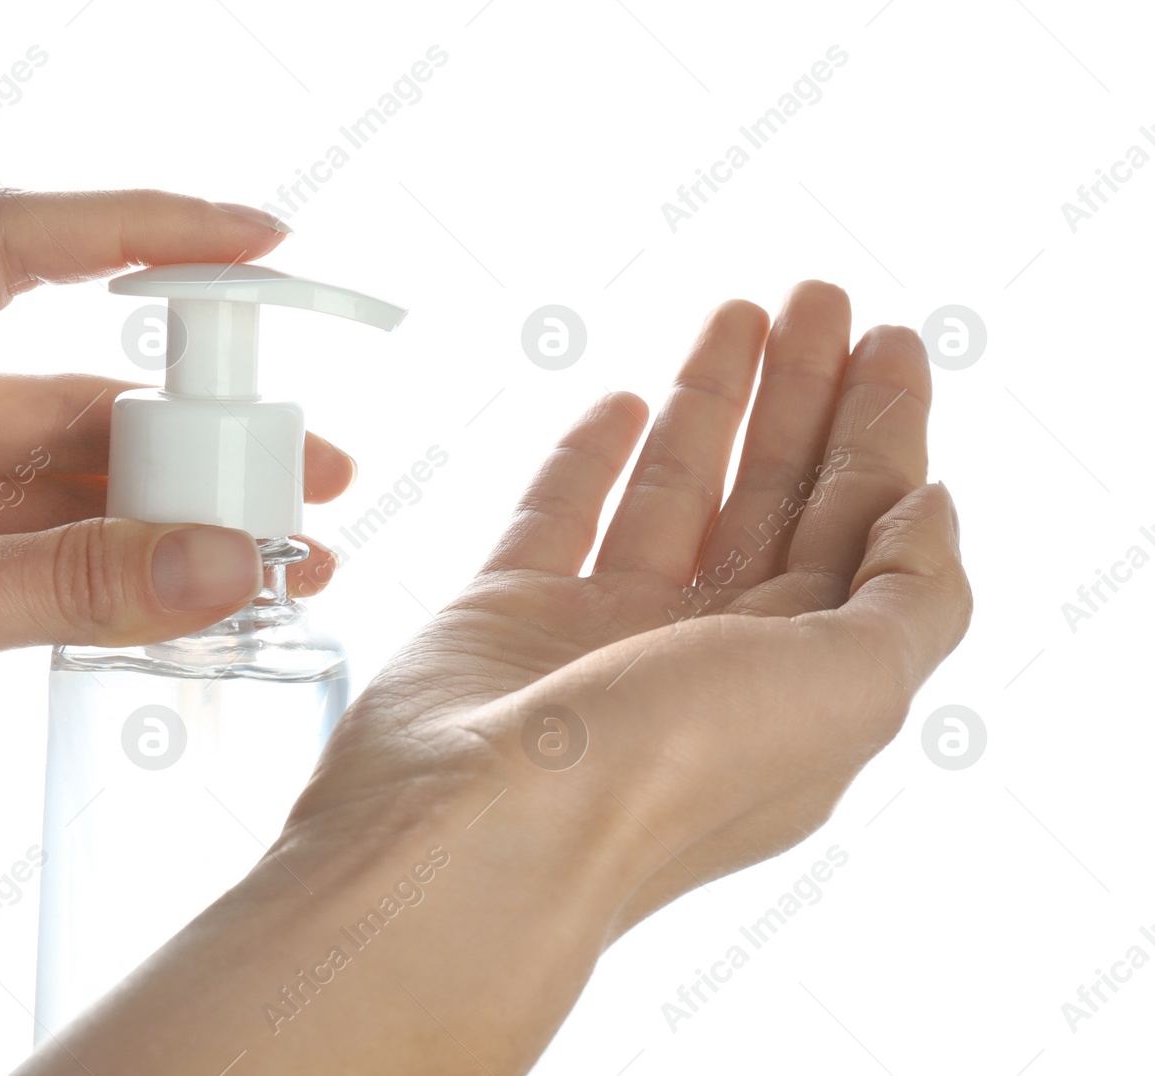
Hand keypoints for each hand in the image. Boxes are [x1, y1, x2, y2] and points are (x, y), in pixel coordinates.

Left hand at [0, 190, 350, 944]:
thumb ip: (64, 585)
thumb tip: (228, 560)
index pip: (6, 251)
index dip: (143, 231)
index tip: (257, 242)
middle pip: (60, 387)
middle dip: (190, 429)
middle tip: (304, 467)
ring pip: (60, 481)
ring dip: (166, 513)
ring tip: (281, 552)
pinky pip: (39, 551)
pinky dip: (117, 572)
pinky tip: (195, 595)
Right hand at [34, 283, 971, 1072]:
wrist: (484, 830)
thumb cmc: (668, 774)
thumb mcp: (852, 688)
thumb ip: (912, 595)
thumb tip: (928, 507)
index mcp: (799, 679)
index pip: (860, 531)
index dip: (884, 433)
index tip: (891, 344)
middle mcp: (708, 655)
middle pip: (776, 499)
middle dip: (805, 398)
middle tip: (822, 300)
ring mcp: (605, 634)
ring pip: (674, 492)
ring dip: (712, 401)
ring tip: (740, 314)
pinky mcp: (511, 614)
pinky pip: (559, 516)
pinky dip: (589, 458)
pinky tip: (620, 403)